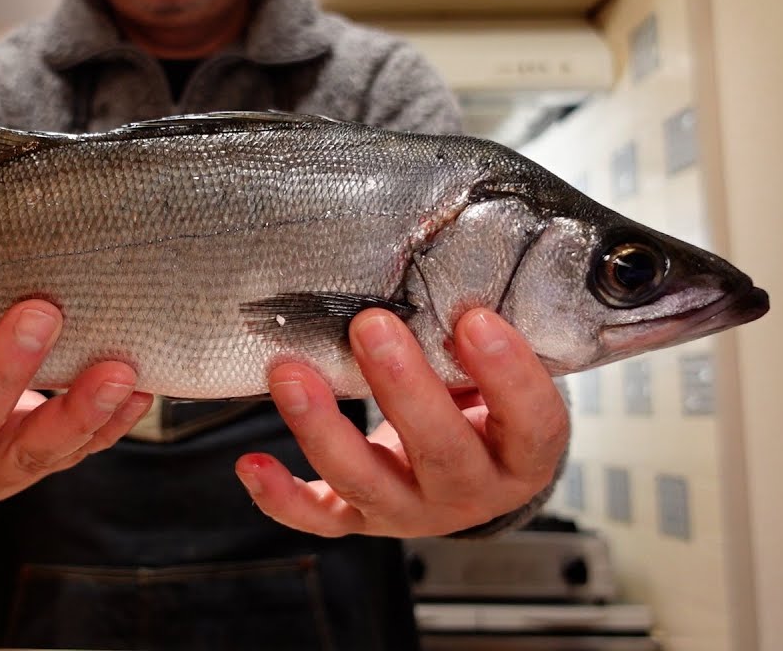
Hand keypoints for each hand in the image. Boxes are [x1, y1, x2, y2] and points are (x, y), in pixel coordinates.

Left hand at [235, 308, 569, 537]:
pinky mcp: (359, 520)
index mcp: (521, 457)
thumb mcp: (498, 374)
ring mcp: (409, 511)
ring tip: (291, 374)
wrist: (465, 474)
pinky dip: (280, 496)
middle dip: (402, 388)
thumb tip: (451, 263)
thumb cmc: (482, 406)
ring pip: (366, 482)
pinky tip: (251, 464)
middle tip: (370, 324)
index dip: (508, 376)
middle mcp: (468, 494)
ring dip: (324, 428)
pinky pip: (318, 516)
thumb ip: (479, 338)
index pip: (531, 423)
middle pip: (441, 453)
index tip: (475, 318)